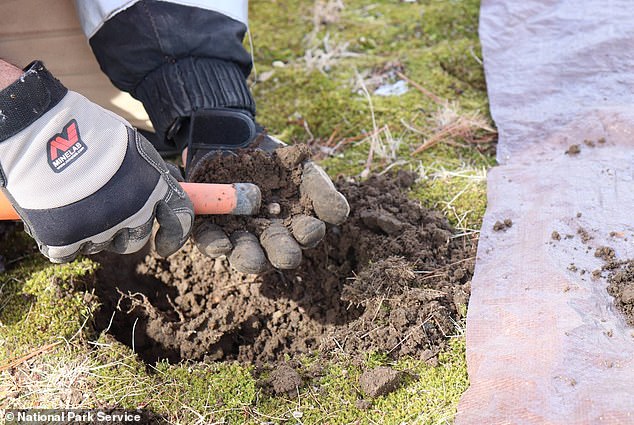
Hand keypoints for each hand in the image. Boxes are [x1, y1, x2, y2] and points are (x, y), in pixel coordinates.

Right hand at [0, 61, 193, 261]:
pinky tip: (55, 217)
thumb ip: (153, 174)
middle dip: (124, 232)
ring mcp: (99, 229)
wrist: (42, 133)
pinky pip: (68, 252)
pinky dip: (62, 240)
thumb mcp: (135, 146)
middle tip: (105, 212)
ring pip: (101, 245)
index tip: (164, 245)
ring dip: (92, 231)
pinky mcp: (65, 240)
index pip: (179, 222)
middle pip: (136, 240)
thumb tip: (172, 185)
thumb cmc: (90, 132)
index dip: (174, 238)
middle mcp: (133, 213)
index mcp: (155, 189)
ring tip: (74, 201)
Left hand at [176, 109, 348, 273]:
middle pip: (276, 252)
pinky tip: (220, 245)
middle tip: (286, 256)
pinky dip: (215, 245)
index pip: (305, 235)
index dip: (308, 234)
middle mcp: (268, 237)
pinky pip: (211, 241)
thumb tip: (341, 215)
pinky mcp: (209, 228)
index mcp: (295, 226)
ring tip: (251, 259)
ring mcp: (239, 235)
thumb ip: (322, 192)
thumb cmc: (276, 161)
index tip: (309, 229)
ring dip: (248, 258)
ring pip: (244, 253)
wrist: (235, 139)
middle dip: (281, 254)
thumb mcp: (304, 170)